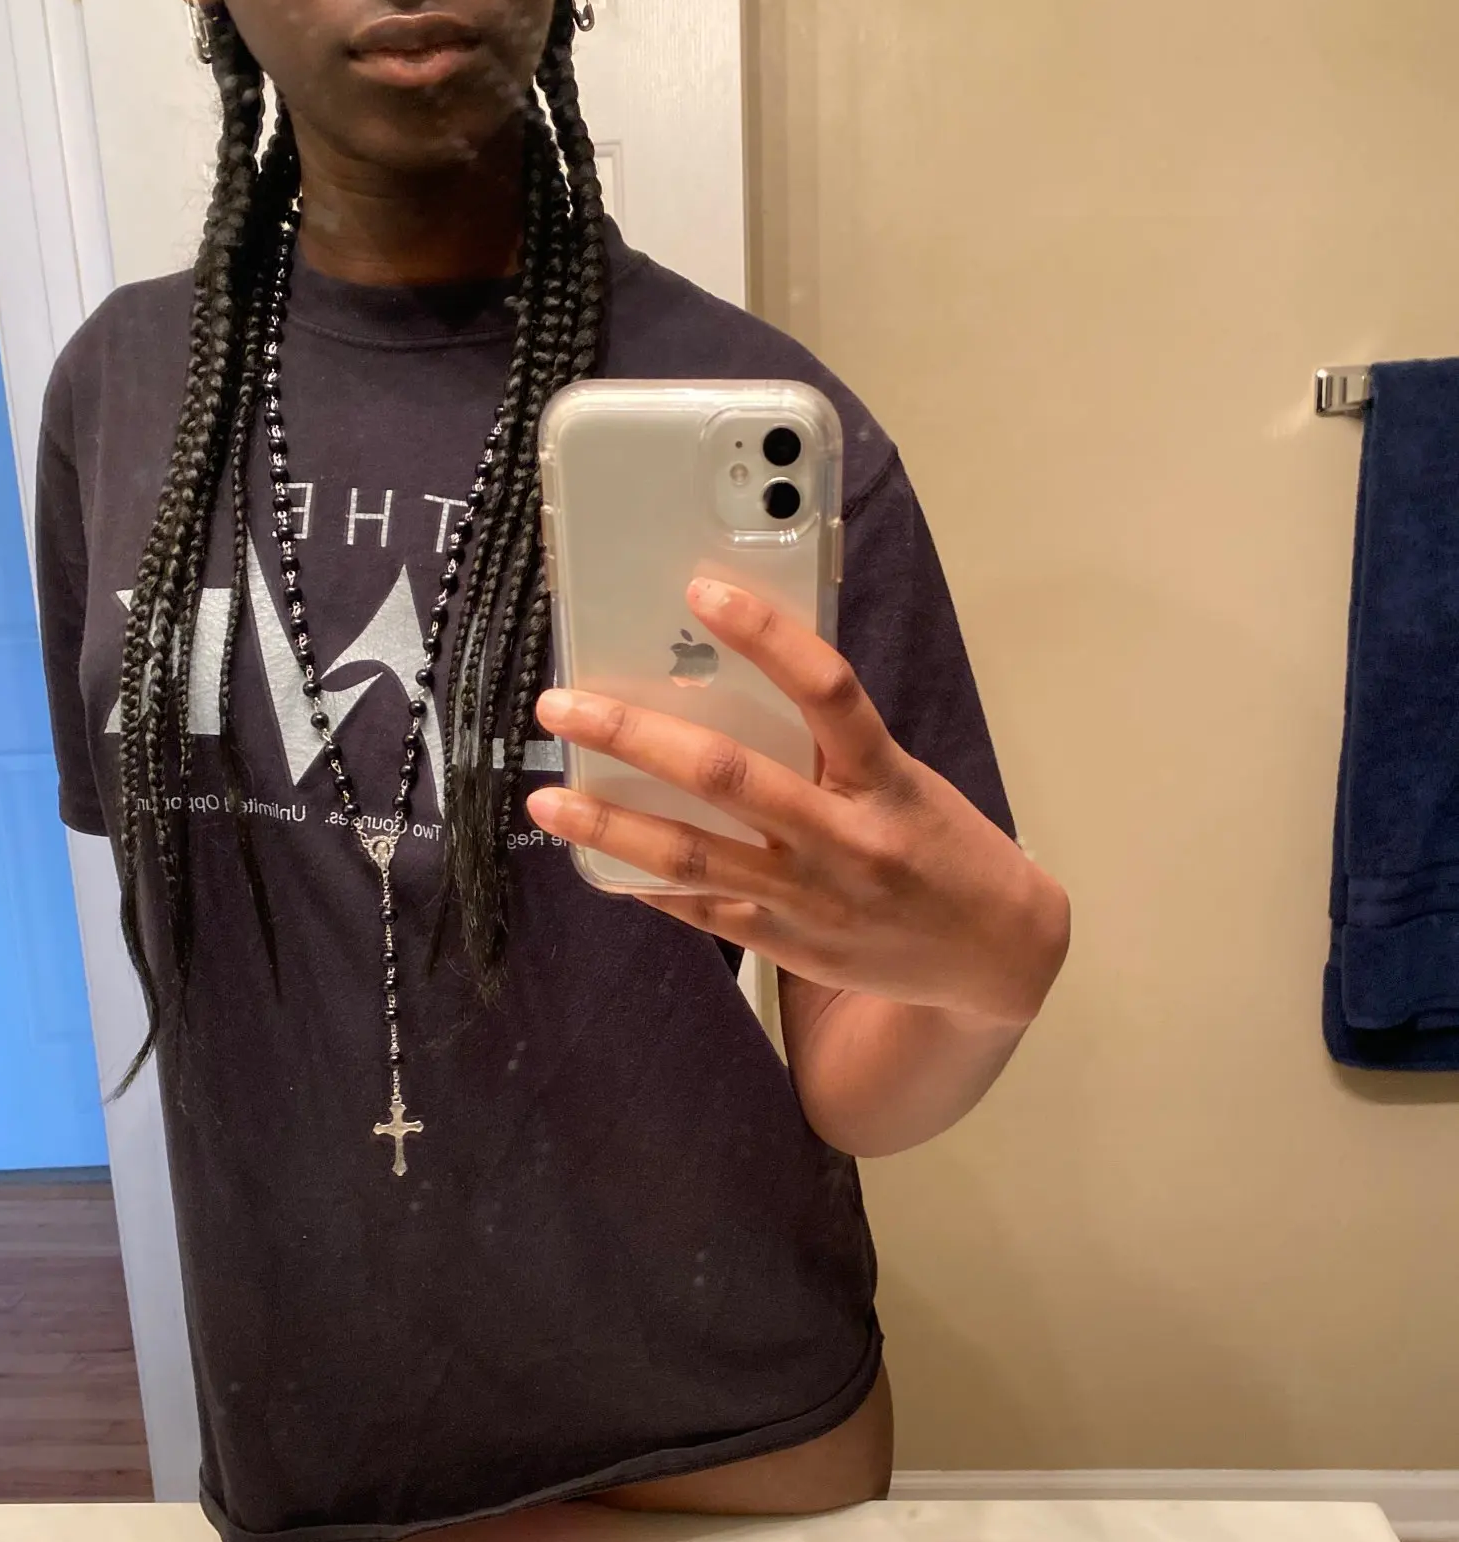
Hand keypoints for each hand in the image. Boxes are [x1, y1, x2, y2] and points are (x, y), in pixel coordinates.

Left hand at [528, 579, 1066, 1025]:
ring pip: (694, 855)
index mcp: (883, 777)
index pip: (827, 689)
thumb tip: (729, 686)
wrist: (992, 951)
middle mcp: (846, 838)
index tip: (702, 590)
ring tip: (548, 802)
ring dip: (612, 827)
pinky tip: (598, 860)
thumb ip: (831, 743)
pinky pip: (702, 909)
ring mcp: (811, 899)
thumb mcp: (902, 779)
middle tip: (563, 707)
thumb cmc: (938, 844)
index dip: (765, 636)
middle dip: (634, 737)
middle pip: (728, 776)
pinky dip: (646, 882)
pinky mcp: (789, 944)